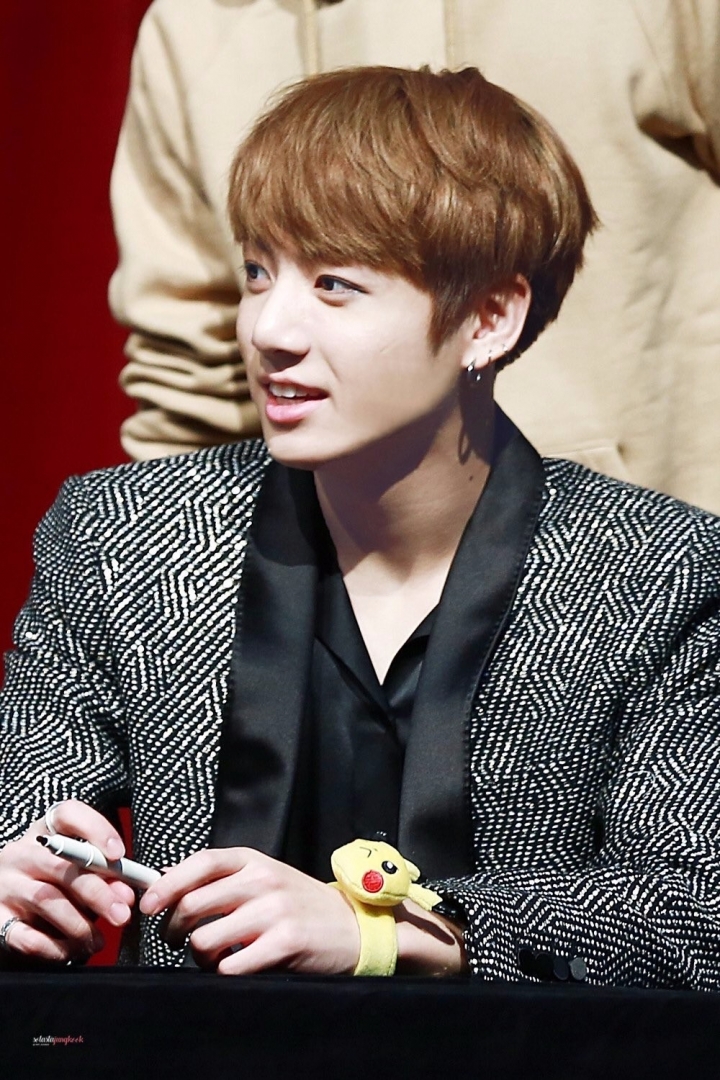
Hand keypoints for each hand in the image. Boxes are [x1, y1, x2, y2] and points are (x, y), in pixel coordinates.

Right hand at [0, 799, 134, 964]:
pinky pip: (25, 936)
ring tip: (98, 942)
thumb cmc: (54, 885)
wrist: (6, 909)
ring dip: (79, 925)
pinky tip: (71, 952)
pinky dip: (53, 947)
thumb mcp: (78, 873)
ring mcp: (5, 885)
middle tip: (123, 915)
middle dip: (97, 893)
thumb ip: (104, 880)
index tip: (119, 855)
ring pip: (45, 900)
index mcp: (45, 832)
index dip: (96, 830)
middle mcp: (21, 854)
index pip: (68, 814)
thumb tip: (125, 896)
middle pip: (61, 865)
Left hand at [140, 847, 360, 974]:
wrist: (351, 925)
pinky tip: (235, 966)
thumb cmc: (299, 904)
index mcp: (253, 860)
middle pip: (192, 904)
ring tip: (214, 957)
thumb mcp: (264, 877)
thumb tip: (168, 882)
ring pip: (205, 939)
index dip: (165, 885)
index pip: (199, 863)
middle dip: (174, 930)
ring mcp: (274, 911)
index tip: (148, 905)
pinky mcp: (284, 942)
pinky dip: (223, 972)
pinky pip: (230, 965)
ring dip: (200, 957)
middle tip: (178, 941)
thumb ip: (223, 879)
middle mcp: (262, 880)